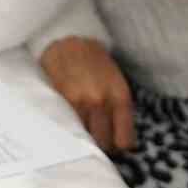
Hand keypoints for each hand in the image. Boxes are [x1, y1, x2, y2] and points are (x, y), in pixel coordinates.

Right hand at [38, 37, 135, 153]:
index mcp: (121, 98)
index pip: (124, 140)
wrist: (69, 40)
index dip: (118, 146)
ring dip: (84, 139)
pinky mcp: (63, 99)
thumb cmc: (94, 61)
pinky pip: (69, 126)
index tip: (112, 144)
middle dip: (100, 145)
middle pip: (104, 143)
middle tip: (95, 140)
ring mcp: (82, 102)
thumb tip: (118, 137)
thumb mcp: (116, 82)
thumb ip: (117, 107)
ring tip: (80, 133)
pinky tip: (68, 124)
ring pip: (85, 138)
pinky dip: (69, 129)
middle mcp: (103, 102)